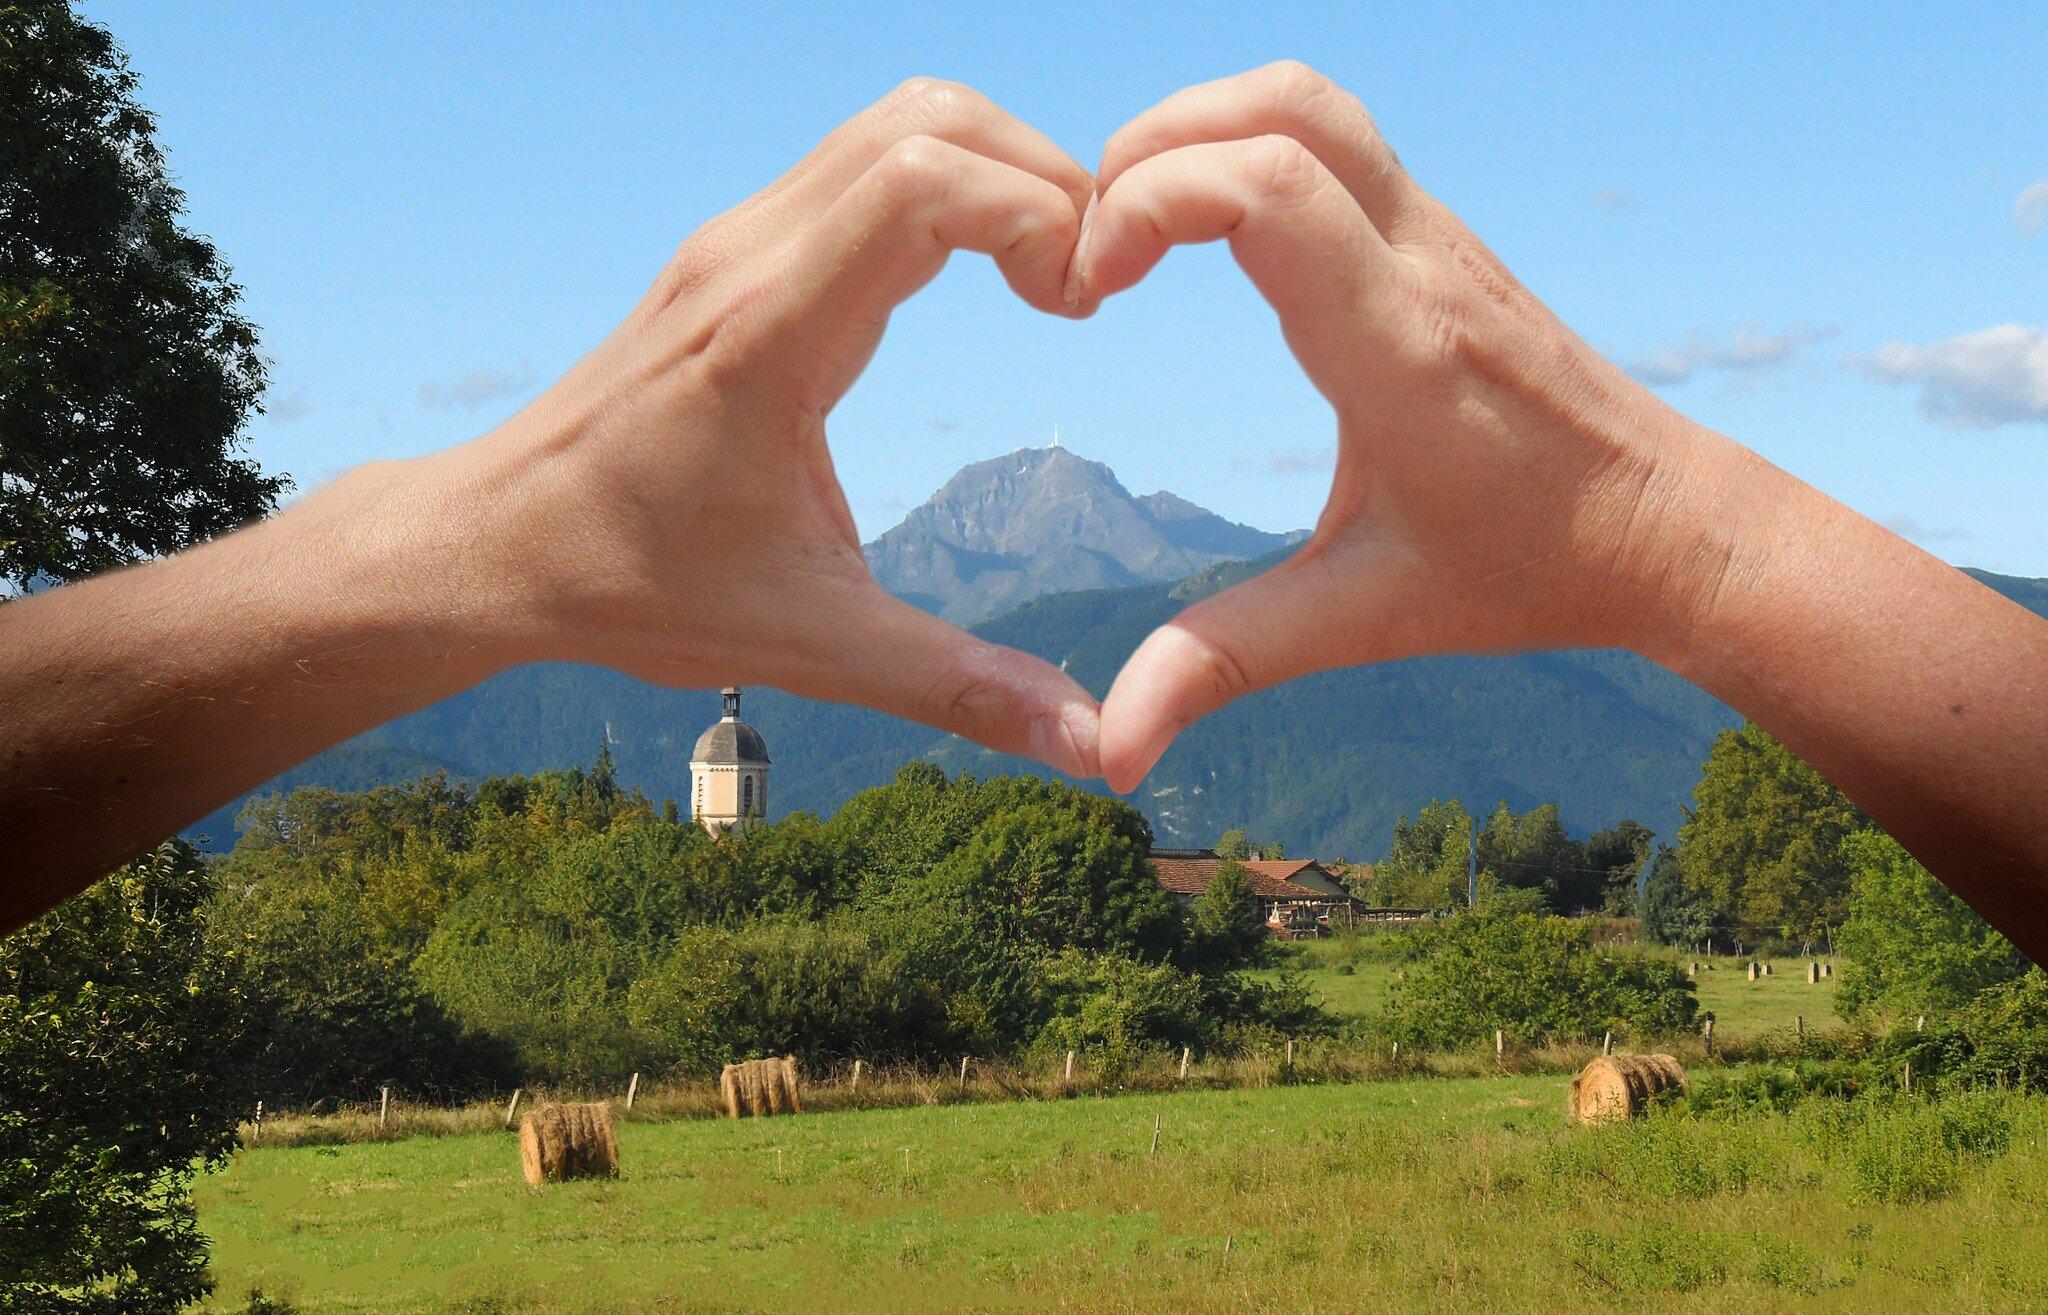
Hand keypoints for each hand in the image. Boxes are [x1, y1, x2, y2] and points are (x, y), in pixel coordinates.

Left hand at [411, 80, 1103, 774]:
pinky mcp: (733, 250)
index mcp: (772, 333)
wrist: (498, 544)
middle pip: (931, 119)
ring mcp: (736, 240)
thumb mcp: (811, 646)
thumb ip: (958, 687)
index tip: (1077, 309)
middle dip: (1042, 175)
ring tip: (1042, 273)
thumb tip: (1094, 748)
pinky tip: (972, 274)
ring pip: (895, 120)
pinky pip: (858, 162)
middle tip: (1081, 284)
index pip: (930, 181)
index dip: (1039, 214)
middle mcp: (751, 256)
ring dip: (993, 168)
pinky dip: (943, 183)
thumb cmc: (634, 587)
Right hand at [1076, 62, 1744, 791]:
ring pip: (1310, 98)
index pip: (1265, 185)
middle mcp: (1420, 262)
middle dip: (1150, 145)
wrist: (1668, 527)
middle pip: (1280, 104)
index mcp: (1397, 346)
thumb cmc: (1526, 569)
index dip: (1145, 203)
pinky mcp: (1438, 236)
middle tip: (1091, 245)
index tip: (1092, 291)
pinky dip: (1244, 144)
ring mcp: (1437, 234)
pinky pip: (1333, 136)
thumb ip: (1223, 667)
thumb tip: (1106, 755)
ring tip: (1131, 224)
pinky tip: (1203, 231)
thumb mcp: (1362, 620)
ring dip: (1199, 128)